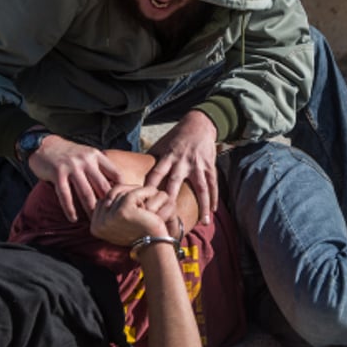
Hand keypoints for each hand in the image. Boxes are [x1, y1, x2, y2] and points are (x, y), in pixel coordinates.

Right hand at [28, 135, 121, 221]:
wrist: (44, 145)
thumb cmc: (69, 154)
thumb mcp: (87, 155)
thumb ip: (100, 167)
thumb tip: (115, 186)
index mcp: (96, 156)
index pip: (115, 174)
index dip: (122, 190)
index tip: (124, 204)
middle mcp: (86, 160)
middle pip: (102, 186)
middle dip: (108, 204)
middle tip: (112, 219)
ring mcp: (72, 167)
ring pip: (85, 192)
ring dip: (90, 209)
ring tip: (94, 222)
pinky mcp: (57, 173)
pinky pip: (65, 195)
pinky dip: (70, 209)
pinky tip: (73, 219)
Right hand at [90, 184, 169, 246]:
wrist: (155, 244)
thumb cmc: (140, 232)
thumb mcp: (121, 221)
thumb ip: (111, 208)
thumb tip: (109, 194)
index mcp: (95, 228)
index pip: (103, 200)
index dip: (120, 200)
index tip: (134, 210)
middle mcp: (98, 224)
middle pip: (111, 194)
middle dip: (128, 195)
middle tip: (142, 207)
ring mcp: (109, 218)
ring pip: (122, 192)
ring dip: (137, 194)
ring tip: (146, 207)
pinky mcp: (122, 212)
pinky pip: (132, 193)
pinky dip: (145, 193)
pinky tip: (152, 201)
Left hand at [144, 110, 218, 224]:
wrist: (199, 124)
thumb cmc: (177, 136)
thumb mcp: (162, 144)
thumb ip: (152, 160)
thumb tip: (133, 172)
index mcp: (168, 157)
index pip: (156, 172)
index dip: (149, 185)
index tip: (144, 200)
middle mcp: (183, 162)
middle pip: (176, 182)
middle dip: (171, 199)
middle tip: (167, 216)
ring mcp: (198, 165)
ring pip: (201, 188)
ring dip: (203, 205)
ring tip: (203, 222)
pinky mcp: (209, 166)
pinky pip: (212, 184)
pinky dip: (213, 197)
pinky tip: (212, 211)